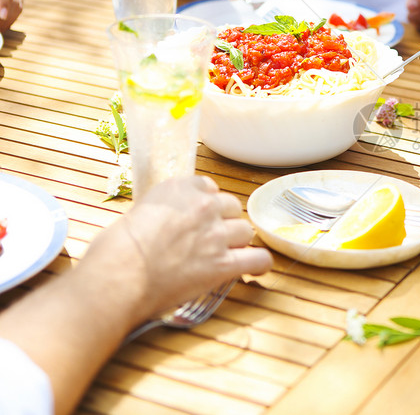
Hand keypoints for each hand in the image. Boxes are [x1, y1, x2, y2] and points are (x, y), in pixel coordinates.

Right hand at [82, 176, 271, 322]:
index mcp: (179, 188)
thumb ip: (161, 213)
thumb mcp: (135, 214)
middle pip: (232, 208)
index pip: (208, 189)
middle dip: (224, 222)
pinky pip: (258, 259)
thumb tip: (165, 226)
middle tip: (210, 240)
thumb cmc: (113, 251)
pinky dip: (260, 265)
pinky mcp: (223, 264)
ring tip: (226, 255)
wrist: (117, 277)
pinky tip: (256, 269)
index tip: (199, 218)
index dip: (205, 206)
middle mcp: (202, 206)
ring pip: (245, 231)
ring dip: (238, 243)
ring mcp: (216, 234)